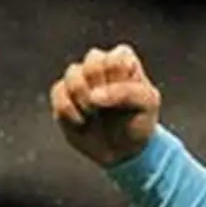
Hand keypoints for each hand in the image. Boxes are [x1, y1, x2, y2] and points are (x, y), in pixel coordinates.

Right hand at [49, 44, 160, 167]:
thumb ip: (127, 92)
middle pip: (93, 59)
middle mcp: (99, 64)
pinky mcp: (62, 94)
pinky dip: (70, 111)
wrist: (122, 150)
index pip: (117, 57)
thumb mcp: (147, 104)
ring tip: (94, 114)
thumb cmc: (139, 120)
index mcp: (124, 60)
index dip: (120, 80)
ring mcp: (79, 77)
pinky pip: (58, 91)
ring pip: (73, 73)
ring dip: (84, 98)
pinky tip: (81, 122)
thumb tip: (93, 95)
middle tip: (108, 106)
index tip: (129, 98)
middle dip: (102, 86)